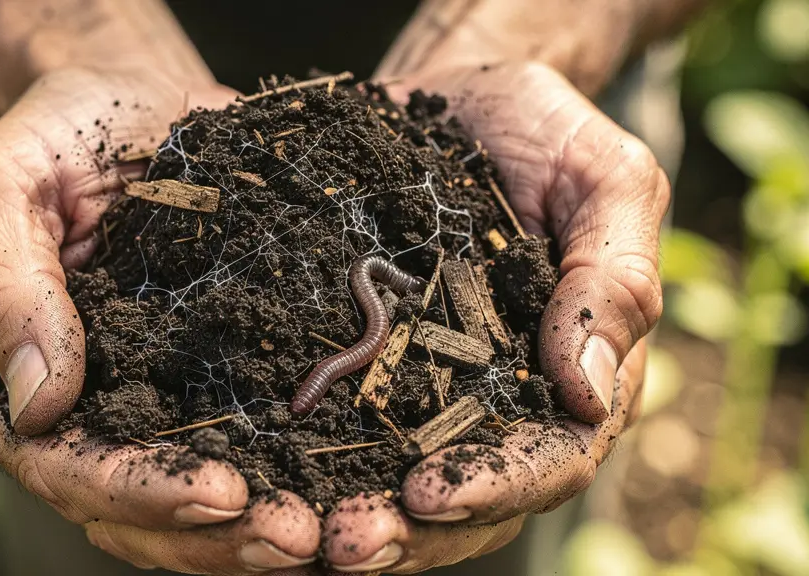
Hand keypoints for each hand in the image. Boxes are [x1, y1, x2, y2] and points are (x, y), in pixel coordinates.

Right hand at [0, 68, 320, 572]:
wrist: (129, 99)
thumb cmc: (56, 130)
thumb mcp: (3, 181)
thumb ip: (2, 282)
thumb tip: (36, 402)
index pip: (55, 461)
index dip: (134, 490)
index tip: (219, 495)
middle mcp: (58, 405)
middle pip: (119, 504)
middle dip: (205, 533)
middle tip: (292, 538)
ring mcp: (126, 399)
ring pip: (173, 503)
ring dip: (241, 534)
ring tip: (315, 538)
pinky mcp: (188, 381)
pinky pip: (225, 447)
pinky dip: (269, 481)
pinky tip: (323, 497)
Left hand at [316, 62, 667, 572]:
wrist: (458, 94)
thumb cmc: (545, 131)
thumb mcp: (604, 180)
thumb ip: (611, 280)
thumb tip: (587, 393)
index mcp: (567, 370)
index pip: (549, 458)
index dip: (496, 488)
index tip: (432, 495)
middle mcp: (495, 394)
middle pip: (466, 495)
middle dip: (410, 530)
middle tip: (346, 545)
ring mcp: (424, 380)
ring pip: (394, 475)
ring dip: (354, 514)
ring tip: (299, 535)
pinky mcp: (365, 354)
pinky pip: (339, 418)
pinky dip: (307, 458)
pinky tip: (263, 475)